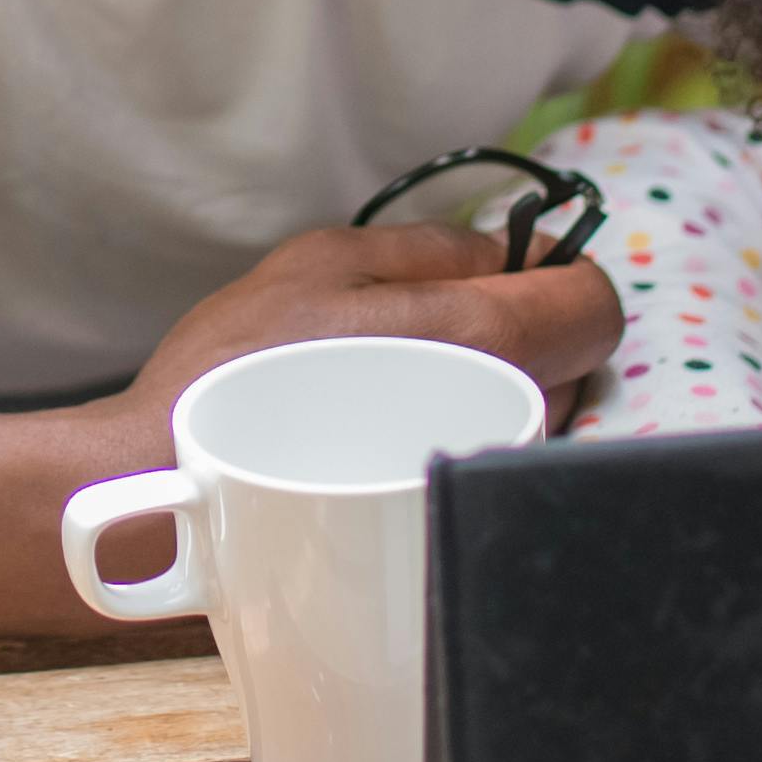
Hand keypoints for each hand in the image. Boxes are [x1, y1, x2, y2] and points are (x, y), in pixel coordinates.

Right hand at [127, 220, 626, 432]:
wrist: (167, 479)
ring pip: (536, 415)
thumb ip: (436, 246)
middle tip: (430, 329)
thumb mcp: (327, 257)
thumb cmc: (237, 365)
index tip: (514, 273)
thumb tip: (508, 248)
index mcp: (482, 336)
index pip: (595, 306)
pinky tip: (389, 430)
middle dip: (525, 333)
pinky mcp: (449, 516)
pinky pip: (491, 458)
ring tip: (396, 382)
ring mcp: (479, 473)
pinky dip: (462, 433)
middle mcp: (499, 412)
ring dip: (494, 386)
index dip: (561, 277)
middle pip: (572, 362)